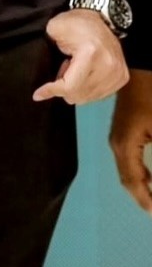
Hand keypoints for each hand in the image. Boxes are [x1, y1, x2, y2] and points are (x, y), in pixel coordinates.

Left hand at [32, 9, 128, 104]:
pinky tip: (85, 73)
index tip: (37, 95)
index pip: (69, 86)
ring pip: (88, 98)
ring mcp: (118, 74)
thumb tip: (42, 82)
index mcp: (91, 54)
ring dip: (76, 88)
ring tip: (74, 70)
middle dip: (64, 86)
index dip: (51, 91)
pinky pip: (99, 95)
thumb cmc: (77, 22)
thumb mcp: (55, 29)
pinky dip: (88, 88)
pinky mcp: (122, 78)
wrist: (102, 17)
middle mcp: (108, 67)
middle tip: (63, 68)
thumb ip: (46, 53)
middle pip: (78, 95)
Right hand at [109, 69, 151, 213]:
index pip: (134, 183)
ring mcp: (118, 137)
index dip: (146, 201)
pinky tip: (150, 178)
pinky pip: (129, 160)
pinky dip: (140, 173)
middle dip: (144, 196)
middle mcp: (117, 145)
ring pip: (128, 171)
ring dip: (142, 186)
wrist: (142, 65)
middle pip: (128, 180)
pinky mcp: (123, 131)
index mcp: (124, 146)